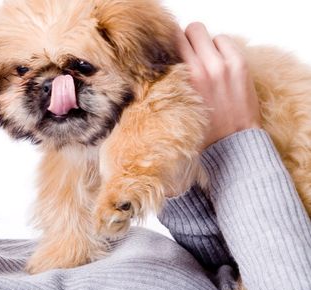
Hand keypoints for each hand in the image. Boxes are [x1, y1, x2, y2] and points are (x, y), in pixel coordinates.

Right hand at [178, 22, 260, 149]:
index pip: (173, 40)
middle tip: (188, 54)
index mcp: (183, 80)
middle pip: (192, 30)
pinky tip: (218, 63)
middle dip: (188, 40)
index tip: (172, 51)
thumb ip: (169, 84)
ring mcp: (224, 65)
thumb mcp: (176, 108)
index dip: (171, 44)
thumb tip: (164, 65)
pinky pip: (225, 41)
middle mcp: (203, 68)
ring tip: (205, 62)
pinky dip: (220, 48)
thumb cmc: (202, 131)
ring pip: (208, 35)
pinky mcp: (240, 65)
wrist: (232, 144)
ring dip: (205, 45)